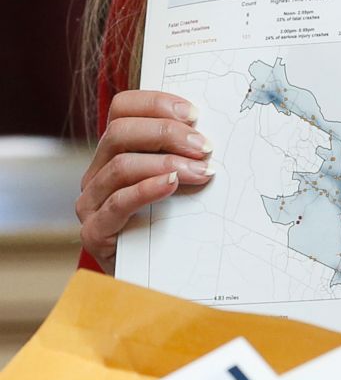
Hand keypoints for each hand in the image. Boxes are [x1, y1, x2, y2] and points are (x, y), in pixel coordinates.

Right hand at [76, 90, 213, 273]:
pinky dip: (148, 189)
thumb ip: (182, 150)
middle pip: (120, 132)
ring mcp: (91, 202)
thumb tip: (210, 129)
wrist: (152, 276)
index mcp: (114, 149)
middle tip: (204, 146)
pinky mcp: (95, 232)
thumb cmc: (169, 218)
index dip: (157, 103)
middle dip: (167, 133)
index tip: (194, 113)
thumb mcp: (176, 176)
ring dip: (166, 162)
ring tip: (200, 171)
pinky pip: (118, 202)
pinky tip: (172, 184)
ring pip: (120, 165)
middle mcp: (97, 171)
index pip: (123, 107)